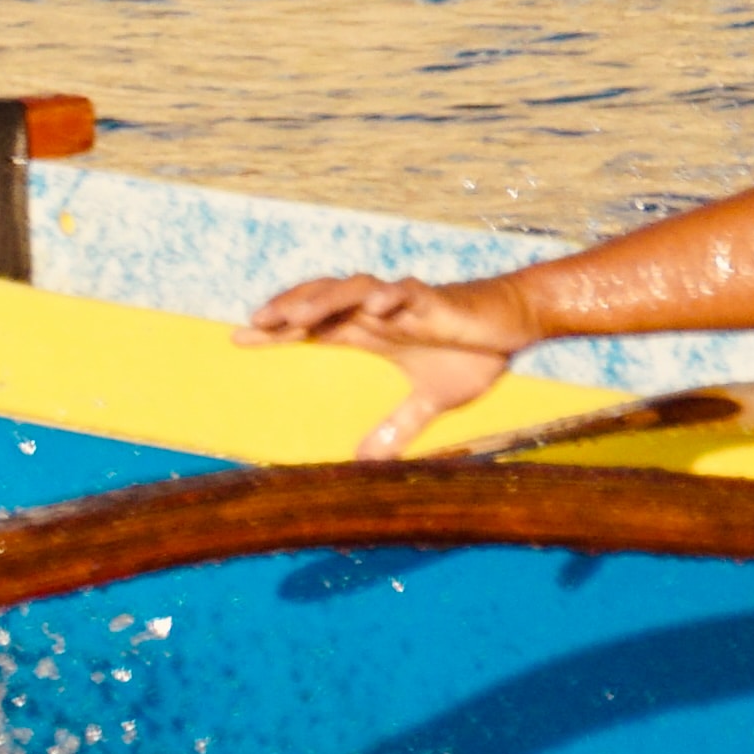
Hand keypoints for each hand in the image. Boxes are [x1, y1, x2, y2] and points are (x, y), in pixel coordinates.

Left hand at [243, 269, 544, 460]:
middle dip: (288, 309)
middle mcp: (378, 312)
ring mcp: (403, 302)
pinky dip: (390, 297)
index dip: (277, 331)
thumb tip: (366, 463)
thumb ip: (399, 426)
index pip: (313, 327)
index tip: (238, 338)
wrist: (515, 323)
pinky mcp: (434, 299)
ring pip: (354, 290)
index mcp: (370, 330)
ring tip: (295, 316)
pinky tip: (375, 307)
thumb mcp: (431, 400)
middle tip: (254, 323)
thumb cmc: (472, 352)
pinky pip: (407, 292)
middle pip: (321, 301)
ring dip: (324, 300)